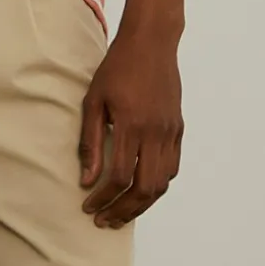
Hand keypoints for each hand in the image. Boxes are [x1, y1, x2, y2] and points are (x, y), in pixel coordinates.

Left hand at [79, 25, 183, 226]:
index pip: (119, 176)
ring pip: (161, 183)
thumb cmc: (116, 69)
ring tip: (121, 214)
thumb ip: (90, 142)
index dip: (103, 198)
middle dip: (122, 210)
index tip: (88, 207)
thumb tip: (86, 180)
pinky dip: (157, 185)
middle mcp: (155, 132)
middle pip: (144, 188)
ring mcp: (170, 132)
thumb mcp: (93, 101)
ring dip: (141, 204)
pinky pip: (172, 168)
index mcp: (131, 125)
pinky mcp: (178, 129)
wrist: (151, 44)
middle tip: (104, 221)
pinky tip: (141, 190)